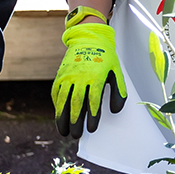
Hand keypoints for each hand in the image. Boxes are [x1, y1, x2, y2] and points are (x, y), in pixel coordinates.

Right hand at [52, 18, 126, 135]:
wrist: (89, 39)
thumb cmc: (105, 58)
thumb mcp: (116, 72)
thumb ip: (118, 92)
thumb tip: (115, 111)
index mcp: (96, 76)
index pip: (93, 101)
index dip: (92, 116)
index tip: (91, 129)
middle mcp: (80, 76)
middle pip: (76, 103)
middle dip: (75, 121)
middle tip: (76, 135)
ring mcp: (68, 75)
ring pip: (63, 100)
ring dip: (62, 117)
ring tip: (63, 131)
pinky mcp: (60, 75)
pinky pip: (56, 93)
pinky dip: (57, 105)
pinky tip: (58, 114)